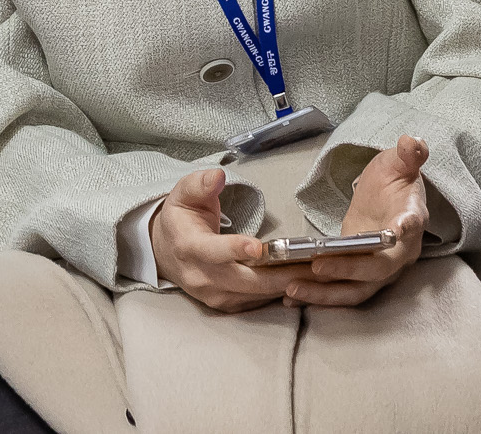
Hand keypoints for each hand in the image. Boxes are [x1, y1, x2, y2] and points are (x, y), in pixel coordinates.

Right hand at [148, 167, 304, 312]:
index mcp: (189, 246)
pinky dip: (277, 295)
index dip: (235, 250)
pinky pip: (254, 303)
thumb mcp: (184, 193)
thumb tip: (217, 176)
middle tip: (310, 265)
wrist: (166, 252)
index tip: (258, 247)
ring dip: (284, 286)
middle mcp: (200, 276)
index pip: (213, 251)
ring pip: (253, 295)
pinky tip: (300, 283)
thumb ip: (200, 184)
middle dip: (278, 274)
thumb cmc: (181, 218)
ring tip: (314, 274)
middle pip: (243, 280)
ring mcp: (212, 294)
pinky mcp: (224, 304)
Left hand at [286, 133, 431, 307]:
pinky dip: (318, 297)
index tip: (392, 232)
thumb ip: (408, 153)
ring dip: (325, 294)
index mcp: (412, 218)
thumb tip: (411, 143)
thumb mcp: (399, 161)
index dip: (403, 230)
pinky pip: (342, 292)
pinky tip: (290, 297)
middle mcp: (400, 252)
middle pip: (378, 270)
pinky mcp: (359, 276)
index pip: (411, 225)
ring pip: (357, 290)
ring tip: (292, 289)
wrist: (392, 198)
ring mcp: (380, 268)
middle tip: (317, 265)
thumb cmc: (396, 180)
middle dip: (347, 270)